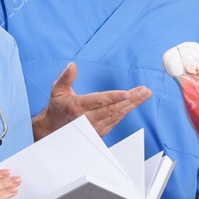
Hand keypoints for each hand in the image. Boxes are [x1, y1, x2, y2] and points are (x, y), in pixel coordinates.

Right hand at [33, 62, 151, 139]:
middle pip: (113, 109)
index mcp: (77, 107)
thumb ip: (65, 78)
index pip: (99, 102)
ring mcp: (94, 128)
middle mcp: (87, 120)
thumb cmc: (58, 108)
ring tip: (145, 95)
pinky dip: (126, 111)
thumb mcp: (57, 91)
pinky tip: (135, 103)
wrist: (53, 129)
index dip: (114, 98)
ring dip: (133, 105)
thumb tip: (72, 65)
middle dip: (131, 99)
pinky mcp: (99, 132)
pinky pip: (116, 121)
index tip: (127, 93)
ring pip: (117, 115)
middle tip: (144, 91)